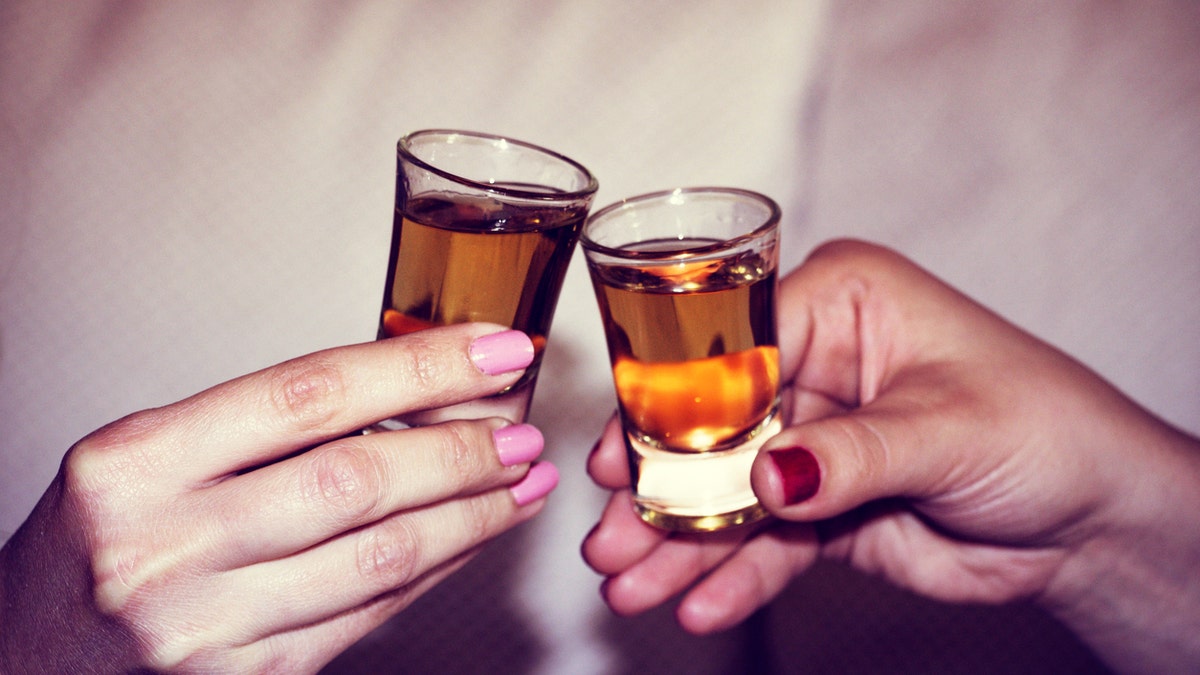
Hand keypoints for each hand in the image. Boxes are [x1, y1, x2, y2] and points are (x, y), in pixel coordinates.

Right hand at [0, 323, 559, 672]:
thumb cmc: (97, 547)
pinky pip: (369, 614)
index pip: (308, 393)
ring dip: (471, 512)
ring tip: (522, 479)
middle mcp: (165, 544)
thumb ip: (260, 426)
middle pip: (356, 477)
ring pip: (379, 554)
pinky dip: (436, 567)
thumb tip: (406, 390)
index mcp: (135, 464)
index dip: (418, 366)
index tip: (491, 349)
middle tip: (521, 424)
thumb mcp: (148, 460)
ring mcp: (204, 625)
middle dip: (461, 447)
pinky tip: (472, 534)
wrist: (27, 662)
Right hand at [582, 240, 1199, 672]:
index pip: (731, 344)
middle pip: (711, 425)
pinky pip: (766, 542)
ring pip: (729, 491)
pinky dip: (735, 577)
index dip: (670, 402)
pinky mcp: (821, 506)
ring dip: (681, 543)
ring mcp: (813, 440)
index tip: (622, 455)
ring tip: (630, 586)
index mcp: (841, 305)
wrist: (1093, 521)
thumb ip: (850, 456)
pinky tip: (698, 607)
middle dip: (662, 487)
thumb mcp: (948, 431)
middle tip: (610, 537)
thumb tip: (765, 479)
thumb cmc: (1047, 431)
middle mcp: (816, 365)